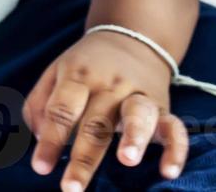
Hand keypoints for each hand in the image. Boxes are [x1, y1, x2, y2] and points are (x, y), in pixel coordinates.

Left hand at [23, 31, 188, 191]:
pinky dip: (176, 149)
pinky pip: (174, 127)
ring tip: (126, 160)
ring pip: (138, 115)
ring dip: (133, 137)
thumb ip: (40, 104)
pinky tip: (169, 172)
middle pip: (96, 122)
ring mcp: (138, 94)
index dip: (50, 139)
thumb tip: (39, 138)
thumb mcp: (55, 73)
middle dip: (83, 158)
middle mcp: (109, 84)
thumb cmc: (86, 66)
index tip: (40, 168)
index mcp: (78, 75)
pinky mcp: (163, 107)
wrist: (131, 38)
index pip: (62, 109)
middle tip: (70, 188)